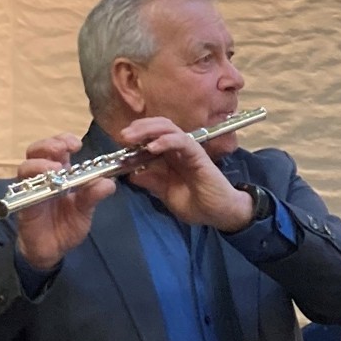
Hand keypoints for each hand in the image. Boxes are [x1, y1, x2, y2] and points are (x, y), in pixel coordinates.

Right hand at [10, 135, 116, 271]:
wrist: (51, 251)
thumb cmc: (66, 226)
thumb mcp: (85, 211)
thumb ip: (94, 196)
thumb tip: (109, 183)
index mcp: (60, 173)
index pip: (58, 148)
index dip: (64, 140)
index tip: (75, 144)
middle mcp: (42, 177)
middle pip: (37, 150)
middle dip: (49, 145)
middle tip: (63, 149)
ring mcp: (30, 189)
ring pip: (25, 167)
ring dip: (39, 164)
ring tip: (55, 170)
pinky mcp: (22, 204)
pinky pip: (21, 191)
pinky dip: (31, 186)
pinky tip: (45, 188)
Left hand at [121, 114, 254, 232]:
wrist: (221, 214)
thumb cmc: (197, 204)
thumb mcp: (166, 194)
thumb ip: (152, 182)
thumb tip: (130, 174)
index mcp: (170, 157)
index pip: (151, 137)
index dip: (135, 136)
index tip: (119, 143)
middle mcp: (178, 149)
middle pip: (158, 127)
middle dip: (138, 128)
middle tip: (122, 136)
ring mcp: (188, 150)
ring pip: (168, 128)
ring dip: (148, 129)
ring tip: (132, 137)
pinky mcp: (198, 155)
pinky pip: (182, 141)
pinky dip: (166, 140)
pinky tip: (152, 147)